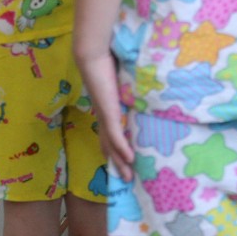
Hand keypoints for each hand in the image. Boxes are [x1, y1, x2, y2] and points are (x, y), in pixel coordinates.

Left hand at [79, 50, 133, 180]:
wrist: (93, 55)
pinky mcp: (108, 112)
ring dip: (120, 163)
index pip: (109, 136)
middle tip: (127, 180)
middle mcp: (103, 117)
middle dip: (117, 165)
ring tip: (129, 177)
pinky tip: (130, 160)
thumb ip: (131, 88)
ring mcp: (105, 116)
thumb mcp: (123, 80)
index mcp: (105, 111)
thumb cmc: (108, 63)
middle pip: (108, 147)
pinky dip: (122, 148)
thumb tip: (143, 89)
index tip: (122, 165)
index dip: (114, 151)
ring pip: (111, 146)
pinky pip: (115, 135)